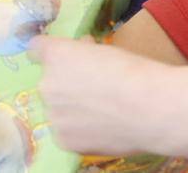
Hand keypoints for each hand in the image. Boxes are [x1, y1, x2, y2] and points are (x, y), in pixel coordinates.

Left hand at [32, 35, 173, 156]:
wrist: (151, 108)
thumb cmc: (135, 72)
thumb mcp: (106, 50)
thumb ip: (84, 53)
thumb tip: (82, 52)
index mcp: (56, 55)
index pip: (36, 49)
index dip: (51, 53)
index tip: (63, 59)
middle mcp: (46, 83)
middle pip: (49, 82)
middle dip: (66, 83)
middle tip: (94, 89)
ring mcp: (53, 114)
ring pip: (57, 110)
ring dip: (71, 109)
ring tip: (102, 113)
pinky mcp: (63, 140)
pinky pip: (65, 132)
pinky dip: (79, 131)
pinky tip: (101, 128)